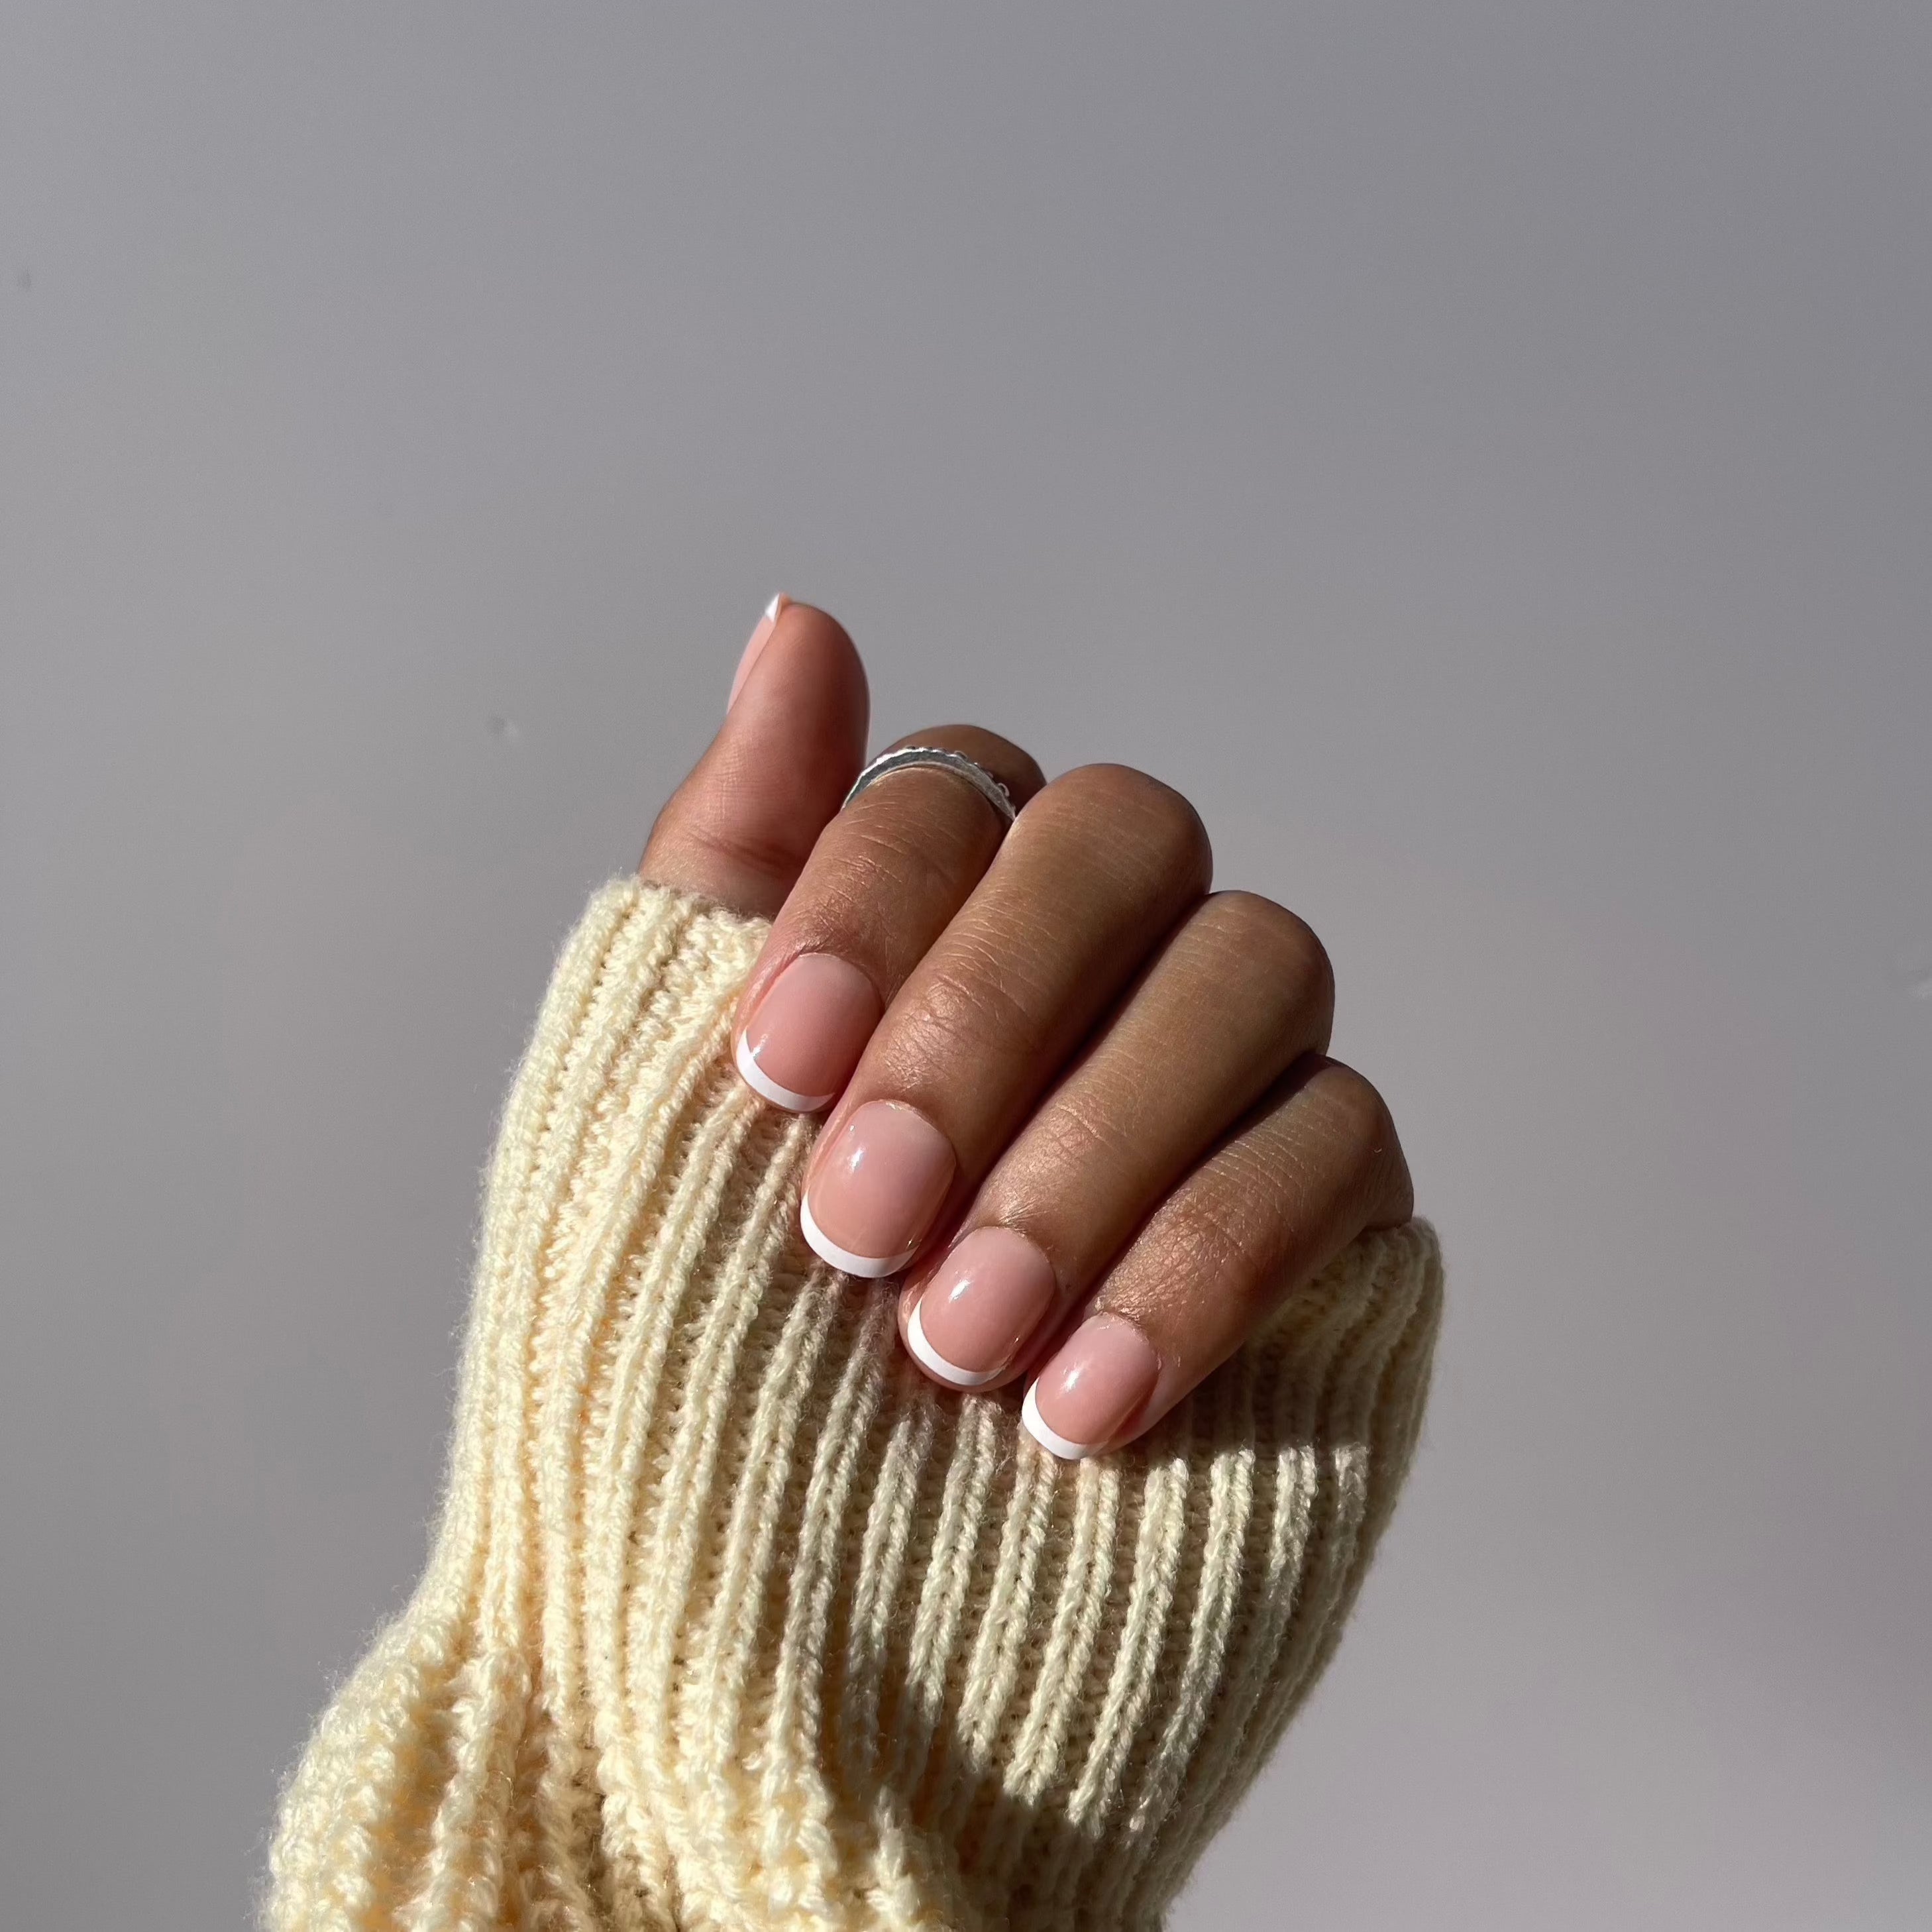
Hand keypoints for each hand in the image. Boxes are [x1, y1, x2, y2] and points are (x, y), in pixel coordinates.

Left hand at [641, 597, 1413, 1457]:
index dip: (875, 895)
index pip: (958, 786)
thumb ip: (740, 869)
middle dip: (989, 1014)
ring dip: (1093, 1148)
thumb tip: (801, 621)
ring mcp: (1221, 1101)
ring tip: (960, 1343)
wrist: (764, 1686)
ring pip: (1253, 967)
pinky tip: (1083, 1403)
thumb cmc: (672, 1400)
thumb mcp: (644, 1112)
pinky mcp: (1329, 1238)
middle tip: (864, 1227)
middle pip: (1128, 835)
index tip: (775, 1071)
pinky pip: (1342, 1149)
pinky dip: (1207, 1261)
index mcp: (926, 943)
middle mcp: (1090, 989)